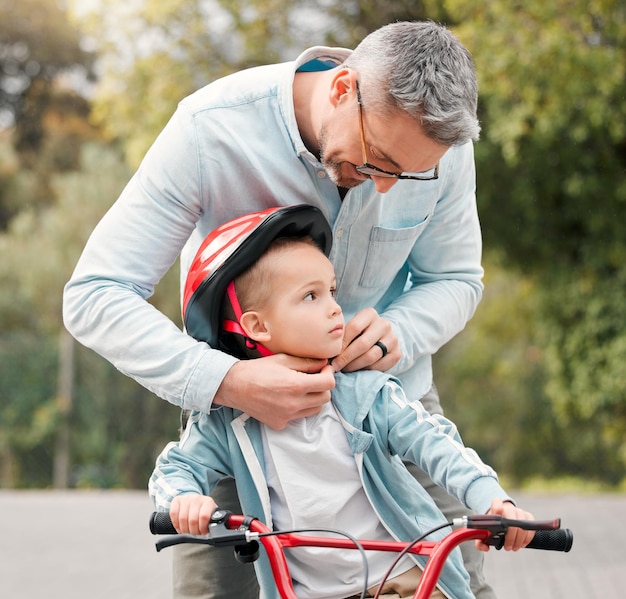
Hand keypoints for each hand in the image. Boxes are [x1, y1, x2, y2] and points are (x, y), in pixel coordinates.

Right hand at [170, 493, 217, 534]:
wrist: (195, 501)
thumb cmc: (203, 511)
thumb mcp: (211, 515)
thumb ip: (215, 522)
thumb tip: (226, 525)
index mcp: (208, 502)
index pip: (204, 516)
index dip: (202, 528)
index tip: (202, 533)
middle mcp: (197, 498)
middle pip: (192, 519)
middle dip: (193, 532)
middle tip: (195, 535)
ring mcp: (186, 498)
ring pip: (182, 518)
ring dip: (184, 530)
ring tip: (188, 532)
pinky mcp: (177, 500)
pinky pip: (173, 514)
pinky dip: (176, 524)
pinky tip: (180, 527)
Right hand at [214, 356, 334, 428]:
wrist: (234, 386)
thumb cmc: (258, 370)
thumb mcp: (283, 359)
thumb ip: (307, 362)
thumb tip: (324, 362)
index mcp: (296, 385)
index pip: (329, 384)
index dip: (329, 374)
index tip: (323, 369)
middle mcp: (294, 404)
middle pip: (325, 398)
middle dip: (322, 386)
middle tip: (313, 378)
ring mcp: (287, 416)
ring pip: (315, 409)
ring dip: (313, 399)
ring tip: (300, 389)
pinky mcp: (280, 424)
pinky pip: (299, 417)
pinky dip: (298, 408)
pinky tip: (286, 398)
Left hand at [330, 308, 399, 372]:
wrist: (382, 336)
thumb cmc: (359, 332)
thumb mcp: (351, 326)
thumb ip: (342, 333)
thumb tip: (326, 350)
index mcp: (370, 313)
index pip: (354, 327)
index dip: (342, 343)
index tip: (332, 354)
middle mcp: (384, 324)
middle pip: (362, 344)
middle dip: (346, 358)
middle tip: (335, 366)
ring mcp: (393, 338)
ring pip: (371, 356)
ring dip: (354, 366)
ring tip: (344, 369)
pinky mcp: (397, 353)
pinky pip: (380, 365)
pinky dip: (366, 370)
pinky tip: (357, 371)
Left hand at [475, 498, 535, 551]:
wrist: (502, 518)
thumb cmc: (492, 527)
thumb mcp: (483, 533)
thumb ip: (480, 542)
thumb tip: (485, 548)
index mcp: (494, 507)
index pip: (496, 502)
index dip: (497, 506)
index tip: (498, 513)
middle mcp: (507, 507)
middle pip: (511, 517)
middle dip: (510, 535)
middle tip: (507, 547)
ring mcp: (518, 511)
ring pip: (522, 522)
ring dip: (519, 539)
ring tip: (514, 548)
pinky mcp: (527, 516)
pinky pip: (530, 526)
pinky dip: (528, 537)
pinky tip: (522, 544)